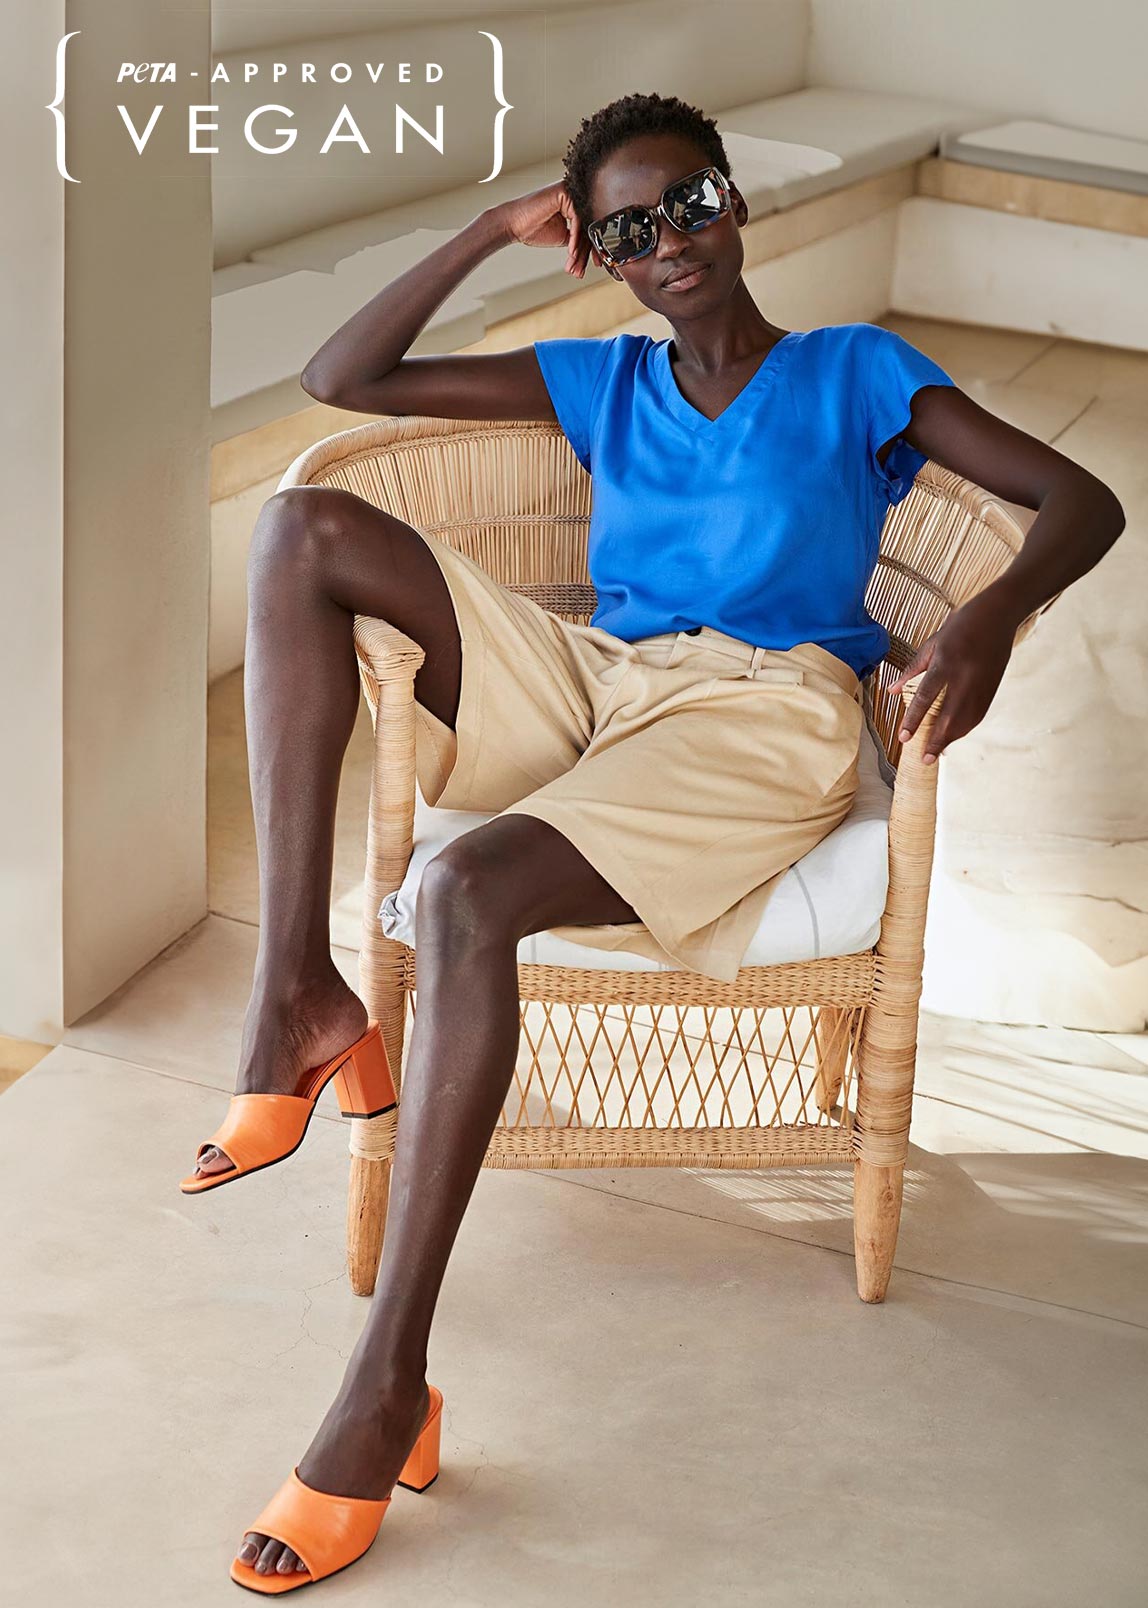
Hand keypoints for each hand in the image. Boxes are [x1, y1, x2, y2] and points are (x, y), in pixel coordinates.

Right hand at [492, 181, 602, 277]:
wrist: (514, 225)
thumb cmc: (534, 229)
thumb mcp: (564, 237)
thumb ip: (579, 239)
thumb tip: (596, 250)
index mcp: (575, 205)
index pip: (589, 227)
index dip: (593, 248)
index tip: (596, 264)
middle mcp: (575, 196)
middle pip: (588, 226)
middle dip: (587, 252)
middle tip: (583, 270)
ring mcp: (571, 192)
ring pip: (584, 224)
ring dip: (579, 249)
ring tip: (574, 266)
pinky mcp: (565, 193)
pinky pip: (576, 219)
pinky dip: (575, 238)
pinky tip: (571, 253)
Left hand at [887, 594, 1017, 764]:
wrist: (999, 614)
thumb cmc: (961, 624)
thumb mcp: (932, 642)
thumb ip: (912, 669)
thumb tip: (892, 691)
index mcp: (946, 662)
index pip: (926, 698)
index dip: (914, 720)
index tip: (904, 739)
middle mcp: (966, 677)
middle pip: (950, 717)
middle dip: (936, 741)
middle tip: (925, 759)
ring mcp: (982, 684)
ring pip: (967, 720)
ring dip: (952, 738)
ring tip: (937, 752)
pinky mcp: (993, 688)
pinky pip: (978, 714)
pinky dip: (965, 728)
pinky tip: (955, 736)